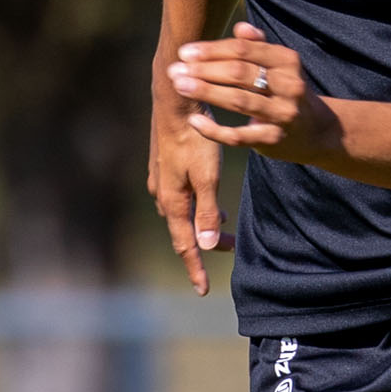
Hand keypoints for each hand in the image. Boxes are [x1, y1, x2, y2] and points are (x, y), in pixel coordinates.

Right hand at [149, 80, 235, 295]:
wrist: (175, 101)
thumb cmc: (194, 138)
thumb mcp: (207, 177)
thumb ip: (207, 212)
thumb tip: (206, 246)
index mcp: (172, 202)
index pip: (185, 245)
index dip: (195, 269)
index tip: (203, 290)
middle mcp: (162, 194)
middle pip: (183, 231)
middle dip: (204, 244)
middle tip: (229, 249)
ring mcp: (161, 179)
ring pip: (180, 212)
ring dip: (199, 223)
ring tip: (221, 227)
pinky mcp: (164, 165)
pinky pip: (179, 195)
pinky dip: (194, 205)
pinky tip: (205, 196)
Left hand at [171, 24, 331, 164]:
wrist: (319, 131)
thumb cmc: (288, 91)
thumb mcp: (281, 66)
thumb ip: (259, 46)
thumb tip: (239, 27)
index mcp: (287, 61)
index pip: (244, 50)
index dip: (212, 50)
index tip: (184, 52)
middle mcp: (289, 85)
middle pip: (239, 73)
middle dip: (203, 70)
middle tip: (174, 70)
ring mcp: (283, 114)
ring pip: (239, 101)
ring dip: (205, 92)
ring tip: (179, 86)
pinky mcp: (274, 140)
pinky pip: (239, 136)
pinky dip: (214, 129)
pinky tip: (194, 120)